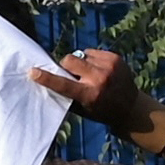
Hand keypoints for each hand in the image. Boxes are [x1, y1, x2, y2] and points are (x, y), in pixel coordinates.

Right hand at [27, 45, 164, 147]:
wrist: (131, 108)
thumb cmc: (102, 111)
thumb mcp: (82, 109)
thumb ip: (67, 95)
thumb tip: (49, 80)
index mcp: (90, 94)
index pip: (63, 84)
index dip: (46, 77)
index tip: (33, 72)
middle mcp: (99, 78)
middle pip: (69, 60)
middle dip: (66, 66)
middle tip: (71, 75)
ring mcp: (109, 66)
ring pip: (80, 54)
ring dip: (80, 63)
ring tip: (88, 74)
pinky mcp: (115, 58)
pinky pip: (92, 52)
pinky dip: (90, 59)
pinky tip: (97, 69)